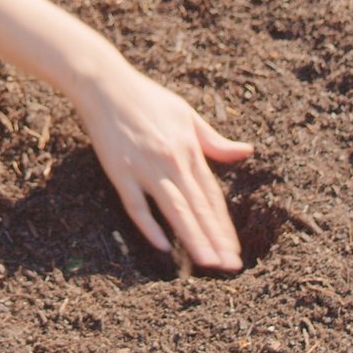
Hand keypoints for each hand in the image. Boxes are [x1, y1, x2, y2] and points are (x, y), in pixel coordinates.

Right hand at [74, 63, 254, 269]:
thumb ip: (215, 141)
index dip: (223, 225)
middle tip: (229, 267)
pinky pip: (136, 205)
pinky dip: (149, 225)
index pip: (212, 196)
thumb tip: (246, 152)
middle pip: (198, 207)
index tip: (233, 250)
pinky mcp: (120, 172)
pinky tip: (162, 246)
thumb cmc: (147, 98)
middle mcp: (172, 162)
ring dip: (193, 237)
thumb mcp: (187, 115)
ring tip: (207, 263)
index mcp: (189, 150)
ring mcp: (145, 168)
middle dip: (215, 239)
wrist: (106, 85)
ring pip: (175, 210)